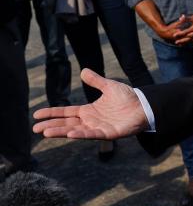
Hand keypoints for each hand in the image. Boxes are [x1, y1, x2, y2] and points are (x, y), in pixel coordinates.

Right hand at [33, 69, 147, 139]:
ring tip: (46, 132)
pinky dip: (81, 134)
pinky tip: (70, 134)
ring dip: (62, 132)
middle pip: (67, 123)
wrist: (145, 106)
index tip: (37, 114)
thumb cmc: (128, 98)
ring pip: (76, 131)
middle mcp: (90, 121)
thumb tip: (84, 71)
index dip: (52, 113)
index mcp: (88, 111)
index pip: (66, 112)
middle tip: (35, 129)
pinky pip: (92, 134)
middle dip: (51, 126)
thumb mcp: (109, 86)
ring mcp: (98, 128)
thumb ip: (96, 81)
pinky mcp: (108, 133)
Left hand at [171, 13, 192, 45]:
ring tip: (180, 45)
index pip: (186, 32)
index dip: (180, 34)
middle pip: (188, 38)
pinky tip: (187, 44)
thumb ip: (187, 18)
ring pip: (192, 41)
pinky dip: (190, 43)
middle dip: (182, 41)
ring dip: (186, 43)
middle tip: (176, 42)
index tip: (174, 35)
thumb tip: (180, 18)